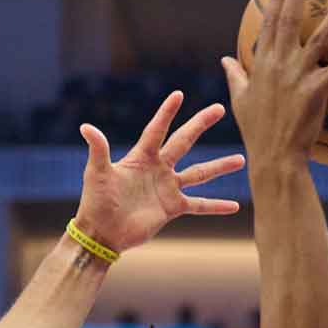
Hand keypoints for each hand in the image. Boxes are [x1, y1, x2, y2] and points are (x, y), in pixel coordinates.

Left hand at [72, 91, 244, 253]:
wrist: (102, 233)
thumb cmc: (95, 202)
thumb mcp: (96, 173)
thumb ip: (98, 150)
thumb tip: (86, 127)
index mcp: (141, 157)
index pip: (157, 130)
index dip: (167, 113)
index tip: (179, 94)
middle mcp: (158, 169)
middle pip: (184, 141)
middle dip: (200, 124)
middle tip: (219, 108)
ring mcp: (167, 188)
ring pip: (199, 173)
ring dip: (219, 166)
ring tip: (241, 159)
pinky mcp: (172, 208)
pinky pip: (199, 205)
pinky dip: (216, 206)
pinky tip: (235, 206)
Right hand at [221, 0, 327, 164]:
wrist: (273, 157)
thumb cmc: (257, 132)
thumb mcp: (239, 101)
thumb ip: (235, 76)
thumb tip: (224, 59)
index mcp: (260, 65)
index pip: (267, 24)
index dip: (275, 1)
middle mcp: (278, 65)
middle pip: (289, 22)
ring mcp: (296, 76)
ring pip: (319, 39)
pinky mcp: (315, 91)